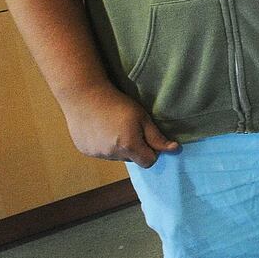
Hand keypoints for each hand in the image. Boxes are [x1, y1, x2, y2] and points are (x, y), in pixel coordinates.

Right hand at [61, 82, 179, 167]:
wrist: (84, 95)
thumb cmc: (117, 103)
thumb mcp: (142, 117)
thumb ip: (157, 137)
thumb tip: (175, 149)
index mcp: (128, 146)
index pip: (148, 162)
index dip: (151, 151)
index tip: (146, 136)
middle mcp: (112, 154)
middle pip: (132, 159)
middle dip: (135, 148)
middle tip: (129, 128)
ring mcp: (97, 154)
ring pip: (116, 157)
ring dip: (119, 147)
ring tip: (113, 127)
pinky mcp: (85, 151)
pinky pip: (102, 153)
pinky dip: (104, 145)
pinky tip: (101, 129)